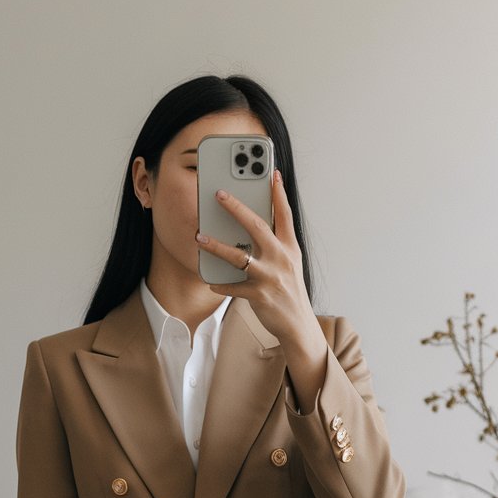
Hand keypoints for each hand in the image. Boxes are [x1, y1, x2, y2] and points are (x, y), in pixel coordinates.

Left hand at [195, 169, 315, 345]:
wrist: (298, 324)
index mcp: (290, 247)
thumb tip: (251, 225)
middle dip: (236, 208)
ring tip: (199, 237)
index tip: (271, 172)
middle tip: (219, 194)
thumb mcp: (289, 263)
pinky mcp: (259, 295)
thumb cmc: (289, 290)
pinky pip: (233, 287)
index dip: (278, 192)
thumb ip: (275, 243)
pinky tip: (210, 280)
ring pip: (238, 256)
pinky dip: (220, 284)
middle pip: (257, 226)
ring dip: (216, 245)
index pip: (284, 214)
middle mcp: (281, 258)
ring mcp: (270, 277)